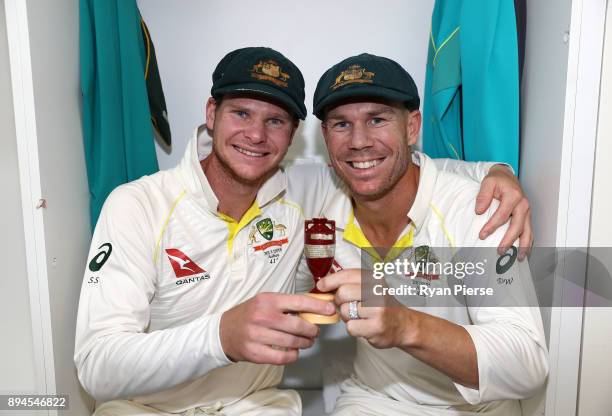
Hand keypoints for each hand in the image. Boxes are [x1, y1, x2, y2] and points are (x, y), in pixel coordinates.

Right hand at [219, 292, 334, 364]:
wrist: (224, 332)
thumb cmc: (249, 314)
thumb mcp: (265, 301)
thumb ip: (287, 304)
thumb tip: (315, 306)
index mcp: (267, 300)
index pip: (299, 302)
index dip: (318, 306)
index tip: (330, 310)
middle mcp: (262, 317)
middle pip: (298, 326)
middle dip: (312, 330)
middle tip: (315, 332)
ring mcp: (258, 336)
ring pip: (292, 343)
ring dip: (305, 344)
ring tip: (306, 342)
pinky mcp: (255, 353)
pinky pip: (283, 357)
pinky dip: (293, 355)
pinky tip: (293, 351)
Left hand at [317, 269, 415, 348]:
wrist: (403, 324)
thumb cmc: (381, 305)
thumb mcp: (369, 287)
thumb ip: (349, 282)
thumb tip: (323, 283)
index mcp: (374, 278)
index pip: (346, 274)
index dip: (330, 281)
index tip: (321, 286)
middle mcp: (377, 291)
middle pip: (342, 293)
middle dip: (339, 301)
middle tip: (347, 305)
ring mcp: (378, 309)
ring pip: (344, 311)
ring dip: (346, 316)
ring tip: (358, 316)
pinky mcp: (376, 327)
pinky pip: (350, 327)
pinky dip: (353, 328)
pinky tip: (363, 325)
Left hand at [476, 164, 531, 259]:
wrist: (506, 176)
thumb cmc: (497, 180)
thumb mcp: (487, 182)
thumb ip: (483, 196)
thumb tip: (479, 211)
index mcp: (514, 196)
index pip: (502, 215)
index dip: (492, 226)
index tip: (482, 235)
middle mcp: (523, 205)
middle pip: (517, 226)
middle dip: (509, 240)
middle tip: (499, 251)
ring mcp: (527, 211)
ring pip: (528, 231)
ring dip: (524, 245)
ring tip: (519, 258)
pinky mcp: (527, 216)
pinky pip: (529, 231)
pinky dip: (528, 242)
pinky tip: (524, 252)